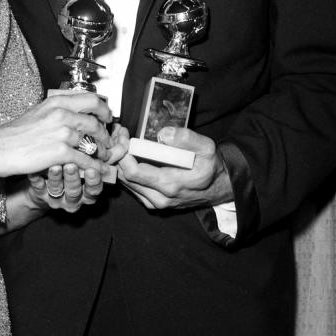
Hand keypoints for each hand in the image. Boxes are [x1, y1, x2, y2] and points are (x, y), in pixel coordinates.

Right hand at [0, 92, 113, 179]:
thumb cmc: (15, 133)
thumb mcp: (39, 111)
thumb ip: (59, 110)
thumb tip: (76, 112)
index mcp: (57, 102)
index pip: (92, 99)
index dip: (104, 110)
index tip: (106, 117)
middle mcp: (62, 114)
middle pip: (96, 121)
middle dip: (105, 133)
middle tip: (107, 140)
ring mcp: (62, 133)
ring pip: (93, 141)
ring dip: (100, 151)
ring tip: (101, 156)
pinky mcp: (60, 152)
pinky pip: (85, 159)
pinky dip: (93, 166)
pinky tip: (94, 169)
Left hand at [27, 162, 104, 212]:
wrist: (47, 184)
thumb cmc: (72, 169)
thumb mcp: (88, 166)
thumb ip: (98, 157)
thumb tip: (114, 141)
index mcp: (87, 191)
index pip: (94, 189)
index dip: (94, 181)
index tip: (93, 169)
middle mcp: (73, 197)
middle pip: (75, 191)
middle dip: (74, 178)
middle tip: (71, 165)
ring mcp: (55, 197)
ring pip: (57, 190)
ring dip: (56, 178)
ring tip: (54, 166)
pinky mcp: (39, 195)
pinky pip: (37, 189)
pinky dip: (37, 180)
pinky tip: (34, 172)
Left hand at [116, 127, 230, 210]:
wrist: (218, 187)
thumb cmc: (210, 166)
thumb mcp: (206, 147)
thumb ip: (186, 139)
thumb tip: (163, 133)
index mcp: (170, 184)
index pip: (133, 172)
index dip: (123, 152)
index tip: (123, 135)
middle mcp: (159, 197)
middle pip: (124, 177)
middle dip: (118, 154)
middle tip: (118, 135)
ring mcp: (155, 202)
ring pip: (125, 183)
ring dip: (119, 162)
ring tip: (121, 141)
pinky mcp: (152, 202)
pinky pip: (131, 187)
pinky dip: (125, 171)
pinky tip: (127, 156)